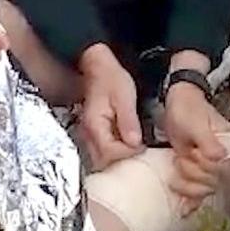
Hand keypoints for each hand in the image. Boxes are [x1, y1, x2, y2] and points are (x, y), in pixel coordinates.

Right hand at [79, 44, 142, 169]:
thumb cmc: (111, 78)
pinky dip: (114, 152)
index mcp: (95, 125)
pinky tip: (126, 145)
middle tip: (139, 151)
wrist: (98, 68)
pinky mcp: (93, 134)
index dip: (128, 153)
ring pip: (101, 160)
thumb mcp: (124, 95)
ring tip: (134, 149)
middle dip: (122, 160)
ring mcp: (88, 135)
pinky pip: (102, 151)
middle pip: (103, 162)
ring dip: (117, 158)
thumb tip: (134, 143)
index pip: (110, 153)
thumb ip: (128, 120)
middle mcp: (87, 134)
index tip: (142, 146)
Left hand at [165, 83, 229, 213]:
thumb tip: (220, 157)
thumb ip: (208, 140)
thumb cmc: (188, 110)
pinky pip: (199, 194)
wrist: (177, 104)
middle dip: (192, 175)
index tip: (190, 152)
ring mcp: (210, 168)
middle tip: (179, 158)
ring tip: (175, 173)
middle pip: (212, 184)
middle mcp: (222, 160)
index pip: (219, 171)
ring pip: (205, 191)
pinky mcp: (198, 173)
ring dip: (188, 187)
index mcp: (227, 148)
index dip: (202, 167)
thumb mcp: (195, 122)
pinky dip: (191, 203)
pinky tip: (183, 210)